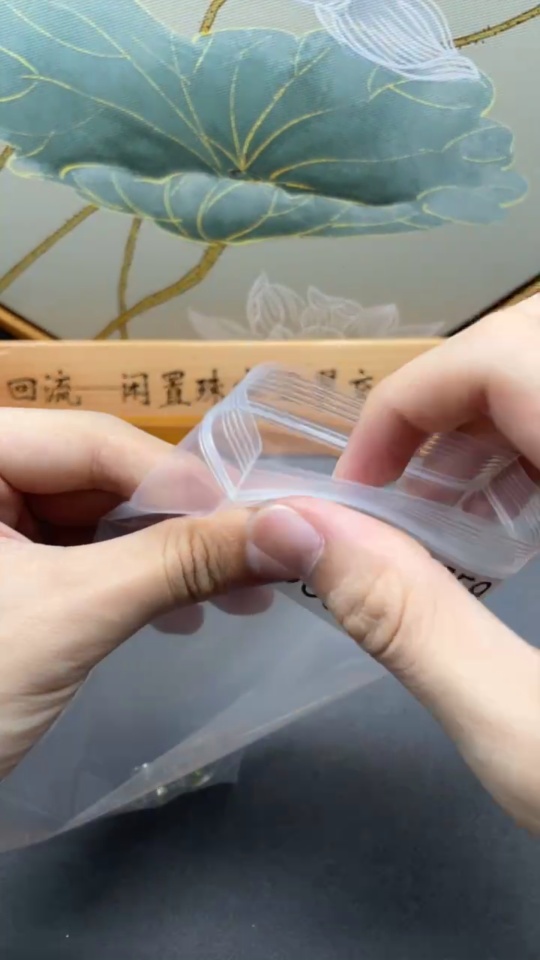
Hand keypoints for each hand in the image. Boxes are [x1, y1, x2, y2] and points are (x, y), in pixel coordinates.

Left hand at [0, 409, 269, 779]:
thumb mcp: (71, 615)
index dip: (177, 480)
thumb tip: (291, 531)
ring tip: (231, 597)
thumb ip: (179, 562)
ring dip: (162, 556)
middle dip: (177, 525)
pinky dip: (128, 579)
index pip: (90, 440)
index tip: (252, 522)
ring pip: (94, 516)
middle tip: (254, 562)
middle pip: (97, 475)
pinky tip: (178, 611)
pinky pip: (76, 553)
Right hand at [245, 296, 539, 831]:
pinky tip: (521, 520)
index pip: (513, 358)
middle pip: (539, 349)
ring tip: (451, 513)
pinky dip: (538, 451)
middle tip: (402, 497)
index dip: (414, 399)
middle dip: (451, 406)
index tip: (362, 485)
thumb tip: (303, 532)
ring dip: (496, 426)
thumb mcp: (532, 741)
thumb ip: (411, 624)